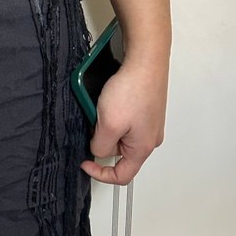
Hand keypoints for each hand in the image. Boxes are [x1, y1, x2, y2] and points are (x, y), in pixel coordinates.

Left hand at [80, 58, 168, 184]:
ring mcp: (149, 123)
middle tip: (96, 122)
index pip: (122, 176)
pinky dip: (113, 115)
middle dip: (102, 140)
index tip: (86, 163)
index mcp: (143, 147)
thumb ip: (100, 146)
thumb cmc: (133, 89)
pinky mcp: (145, 110)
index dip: (100, 174)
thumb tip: (98, 151)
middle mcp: (150, 138)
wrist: (146, 60)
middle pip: (119, 153)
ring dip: (107, 125)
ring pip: (120, 135)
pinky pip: (124, 121)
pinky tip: (111, 101)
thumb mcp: (108, 125)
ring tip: (104, 107)